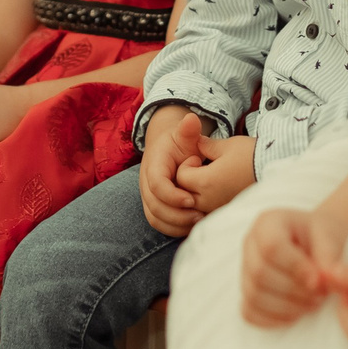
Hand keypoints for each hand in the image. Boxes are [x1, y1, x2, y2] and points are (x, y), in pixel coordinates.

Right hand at [139, 108, 209, 236]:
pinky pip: (160, 224)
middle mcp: (147, 184)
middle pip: (155, 206)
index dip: (173, 195)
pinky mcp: (155, 207)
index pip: (157, 185)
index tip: (192, 199)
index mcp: (153, 166)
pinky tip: (193, 226)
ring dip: (176, 225)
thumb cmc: (179, 143)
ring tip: (198, 222)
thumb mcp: (184, 134)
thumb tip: (191, 119)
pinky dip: (175, 229)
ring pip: (156, 218)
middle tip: (200, 216)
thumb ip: (188, 129)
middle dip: (177, 215)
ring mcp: (149, 197)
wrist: (168, 149)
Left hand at [176, 133, 256, 214]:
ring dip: (195, 192)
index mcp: (207, 182)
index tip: (199, 158)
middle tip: (201, 168)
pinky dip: (206, 201)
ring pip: (194, 204)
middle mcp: (209, 200)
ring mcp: (218, 208)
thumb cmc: (253, 156)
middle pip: (183, 193)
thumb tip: (196, 142)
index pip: (180, 177)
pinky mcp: (226, 211)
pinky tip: (218, 188)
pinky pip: (207, 210)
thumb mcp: (227, 145)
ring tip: (210, 178)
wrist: (278, 171)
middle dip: (187, 180)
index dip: (186, 164)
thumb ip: (207, 145)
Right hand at [242, 206, 339, 326]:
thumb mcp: (331, 237)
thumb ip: (328, 256)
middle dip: (293, 291)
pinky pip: (249, 312)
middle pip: (259, 273)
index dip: (294, 268)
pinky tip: (296, 314)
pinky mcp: (246, 291)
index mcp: (268, 223)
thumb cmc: (322, 236)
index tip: (318, 281)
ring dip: (286, 308)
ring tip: (312, 304)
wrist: (316, 242)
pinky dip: (272, 319)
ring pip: (254, 295)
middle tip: (320, 296)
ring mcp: (244, 268)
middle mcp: (250, 244)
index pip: (271, 247)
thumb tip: (322, 280)